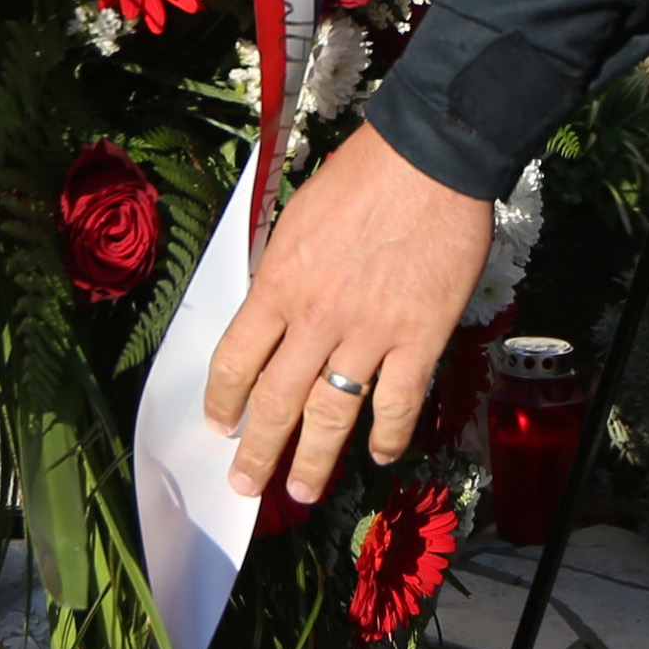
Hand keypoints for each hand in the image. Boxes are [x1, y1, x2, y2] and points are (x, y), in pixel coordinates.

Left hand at [203, 121, 491, 502]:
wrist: (428, 158)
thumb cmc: (363, 175)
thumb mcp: (299, 219)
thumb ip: (284, 272)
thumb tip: (273, 312)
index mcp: (279, 284)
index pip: (235, 359)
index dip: (222, 400)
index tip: (219, 424)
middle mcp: (315, 317)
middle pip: (276, 401)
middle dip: (258, 450)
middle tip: (247, 485)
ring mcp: (369, 332)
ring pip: (331, 413)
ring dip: (314, 458)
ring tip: (304, 490)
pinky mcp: (419, 336)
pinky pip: (397, 401)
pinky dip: (387, 433)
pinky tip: (379, 454)